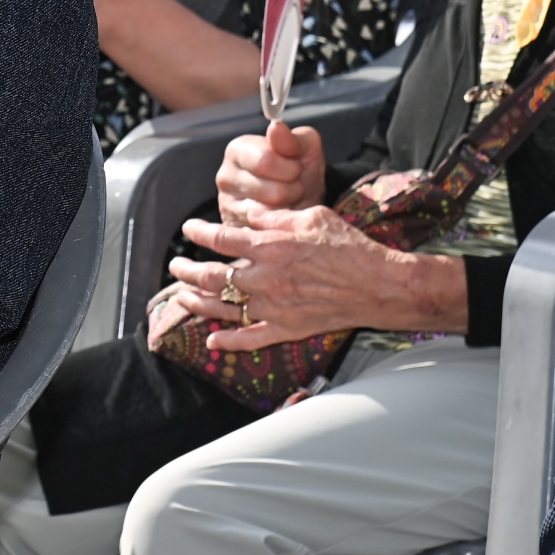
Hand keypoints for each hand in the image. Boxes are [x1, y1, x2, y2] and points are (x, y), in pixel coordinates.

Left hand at [169, 207, 458, 350]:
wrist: (380, 285)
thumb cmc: (349, 246)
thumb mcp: (311, 215)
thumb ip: (273, 215)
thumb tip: (245, 212)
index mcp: (270, 246)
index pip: (220, 239)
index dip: (198, 233)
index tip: (189, 229)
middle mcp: (266, 278)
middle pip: (213, 276)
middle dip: (187, 271)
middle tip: (175, 266)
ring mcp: (275, 307)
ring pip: (224, 308)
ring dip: (197, 302)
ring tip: (181, 296)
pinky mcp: (288, 328)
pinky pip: (252, 339)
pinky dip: (229, 342)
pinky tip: (213, 341)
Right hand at [216, 120, 326, 223]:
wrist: (302, 202)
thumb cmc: (300, 173)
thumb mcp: (305, 151)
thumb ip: (293, 139)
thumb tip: (276, 127)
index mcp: (238, 149)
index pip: (266, 160)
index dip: (291, 168)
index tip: (297, 169)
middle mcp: (225, 176)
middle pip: (271, 191)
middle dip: (293, 191)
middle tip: (295, 188)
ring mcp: (226, 205)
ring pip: (269, 216)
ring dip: (289, 211)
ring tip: (289, 202)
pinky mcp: (233, 229)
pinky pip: (264, 233)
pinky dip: (279, 227)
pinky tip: (281, 218)